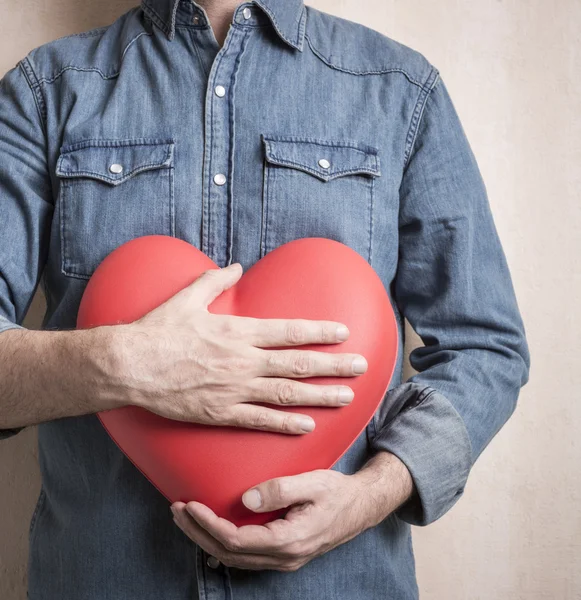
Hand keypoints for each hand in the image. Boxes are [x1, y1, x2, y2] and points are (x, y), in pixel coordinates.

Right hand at [109, 262, 367, 433]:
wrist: (128, 365)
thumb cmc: (157, 330)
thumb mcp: (187, 297)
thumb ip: (215, 280)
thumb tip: (236, 266)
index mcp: (238, 331)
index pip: (289, 331)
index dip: (319, 332)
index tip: (343, 333)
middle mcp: (243, 361)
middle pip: (297, 363)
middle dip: (332, 364)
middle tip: (361, 366)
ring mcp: (234, 389)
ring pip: (286, 393)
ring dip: (319, 395)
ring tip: (346, 397)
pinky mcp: (220, 412)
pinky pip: (259, 420)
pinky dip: (285, 424)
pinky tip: (307, 425)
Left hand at [170, 451, 412, 571]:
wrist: (361, 507)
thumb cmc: (338, 492)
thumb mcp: (313, 483)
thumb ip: (281, 490)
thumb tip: (246, 498)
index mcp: (290, 540)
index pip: (236, 540)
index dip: (208, 524)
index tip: (189, 504)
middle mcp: (283, 557)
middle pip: (228, 554)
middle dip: (198, 533)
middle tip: (176, 510)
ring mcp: (283, 559)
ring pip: (233, 558)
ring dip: (205, 538)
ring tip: (185, 517)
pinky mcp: (282, 554)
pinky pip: (244, 555)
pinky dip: (221, 542)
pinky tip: (211, 526)